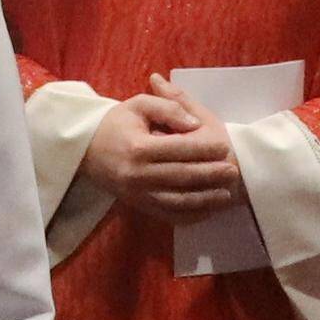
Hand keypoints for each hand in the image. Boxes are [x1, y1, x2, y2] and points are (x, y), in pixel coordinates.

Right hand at [82, 86, 244, 221]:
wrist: (87, 150)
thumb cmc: (117, 124)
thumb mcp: (139, 104)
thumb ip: (168, 106)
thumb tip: (193, 124)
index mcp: (138, 147)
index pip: (178, 149)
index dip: (203, 149)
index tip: (224, 147)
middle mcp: (138, 174)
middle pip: (181, 176)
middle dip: (210, 175)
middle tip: (233, 172)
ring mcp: (138, 195)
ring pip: (178, 201)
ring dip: (205, 200)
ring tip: (226, 194)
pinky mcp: (139, 207)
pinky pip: (168, 215)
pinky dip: (190, 215)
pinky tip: (208, 209)